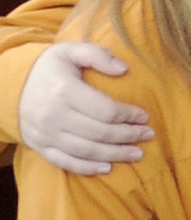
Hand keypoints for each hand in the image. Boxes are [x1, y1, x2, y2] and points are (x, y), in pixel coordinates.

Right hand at [19, 42, 150, 174]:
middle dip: (128, 136)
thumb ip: (98, 55)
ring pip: (86, 151)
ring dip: (114, 155)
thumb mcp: (70, 51)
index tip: (145, 116)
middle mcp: (54, 116)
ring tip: (137, 154)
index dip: (128, 115)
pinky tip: (107, 168)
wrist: (10, 86)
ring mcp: (46, 134)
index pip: (105, 110)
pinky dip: (87, 168)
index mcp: (65, 91)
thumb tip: (124, 69)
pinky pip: (65, 162)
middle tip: (148, 135)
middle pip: (99, 133)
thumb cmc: (49, 68)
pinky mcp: (40, 146)